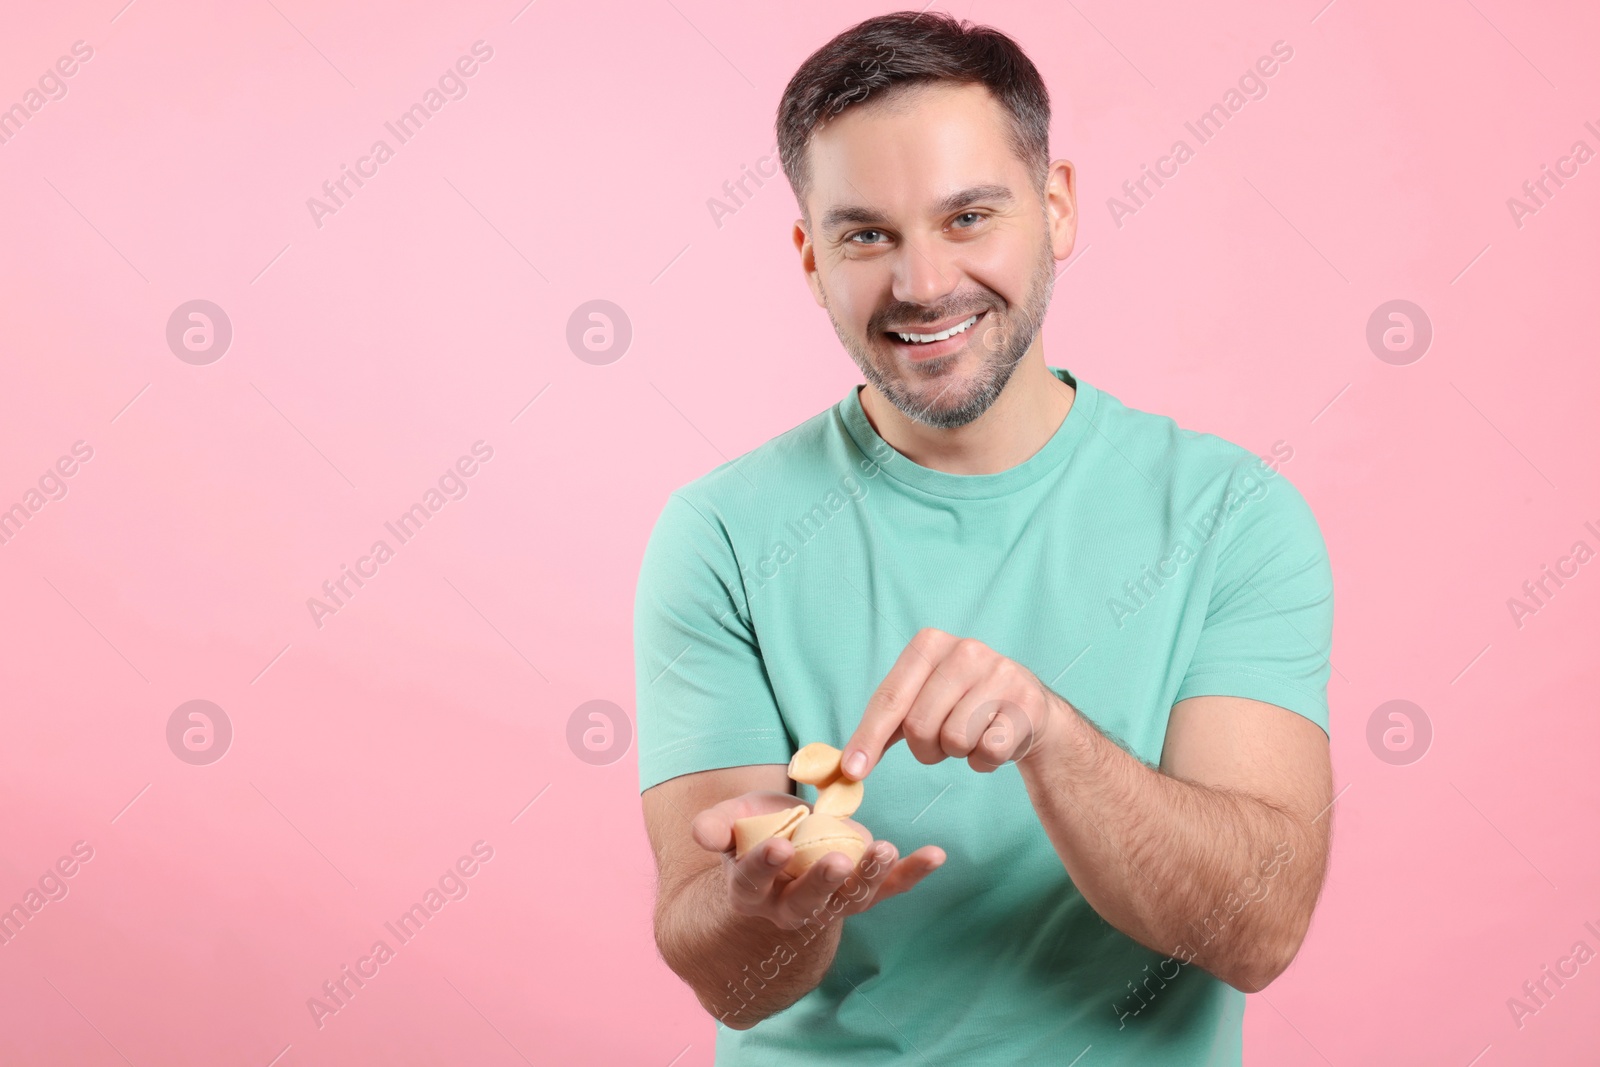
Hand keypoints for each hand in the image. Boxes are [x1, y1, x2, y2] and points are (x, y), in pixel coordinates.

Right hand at [691, 790, 944, 930]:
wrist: (772, 869)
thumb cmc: (748, 839)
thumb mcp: (727, 827)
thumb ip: (715, 826)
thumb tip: (701, 832)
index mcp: (751, 888)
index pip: (754, 880)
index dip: (764, 865)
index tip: (778, 846)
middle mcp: (789, 906)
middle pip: (805, 902)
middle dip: (822, 882)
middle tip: (839, 861)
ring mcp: (827, 904)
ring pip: (848, 900)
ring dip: (870, 876)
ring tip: (888, 849)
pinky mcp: (858, 895)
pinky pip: (887, 889)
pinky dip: (912, 874)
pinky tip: (935, 854)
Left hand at [841, 628, 1060, 779]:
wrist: (1027, 707)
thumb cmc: (962, 704)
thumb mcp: (921, 700)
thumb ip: (884, 725)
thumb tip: (847, 765)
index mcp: (929, 644)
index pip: (889, 698)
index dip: (868, 738)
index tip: (852, 770)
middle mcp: (965, 650)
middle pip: (919, 725)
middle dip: (926, 748)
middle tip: (944, 740)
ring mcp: (999, 673)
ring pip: (954, 740)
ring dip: (959, 753)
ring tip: (974, 734)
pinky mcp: (1025, 702)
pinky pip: (988, 752)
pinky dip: (986, 760)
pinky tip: (996, 739)